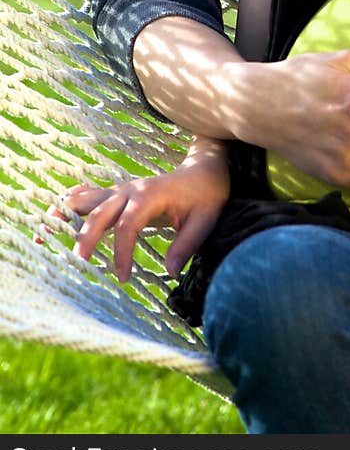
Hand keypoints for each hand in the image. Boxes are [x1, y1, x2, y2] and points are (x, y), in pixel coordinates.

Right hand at [59, 142, 230, 281]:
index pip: (127, 226)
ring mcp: (121, 190)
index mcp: (150, 196)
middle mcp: (130, 190)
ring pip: (85, 200)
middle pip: (99, 213)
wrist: (205, 171)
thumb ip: (187, 245)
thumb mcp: (205, 221)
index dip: (122, 253)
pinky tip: (53, 216)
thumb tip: (171, 272)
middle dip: (85, 237)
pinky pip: (88, 196)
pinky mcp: (117, 194)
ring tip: (42, 233)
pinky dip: (69, 205)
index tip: (124, 278)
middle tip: (78, 263)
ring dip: (64, 215)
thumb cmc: (207, 197)